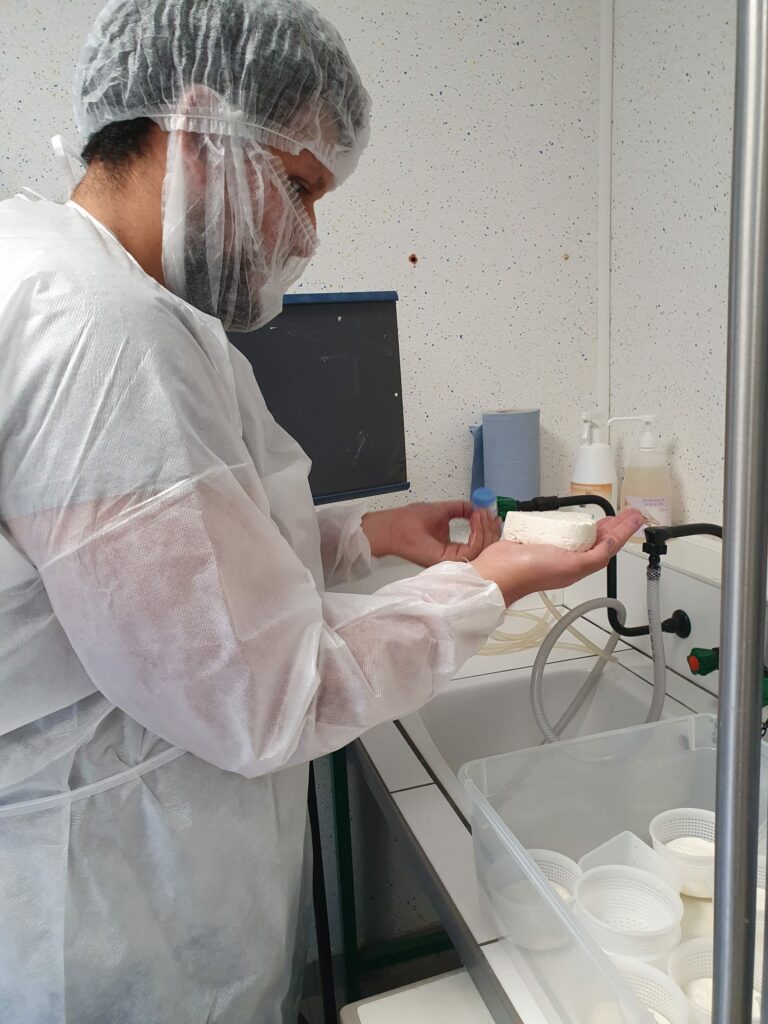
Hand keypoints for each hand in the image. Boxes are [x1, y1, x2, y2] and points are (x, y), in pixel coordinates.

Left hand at [361, 501, 499, 566]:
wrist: (394, 527)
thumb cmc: (410, 521)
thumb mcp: (443, 511)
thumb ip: (461, 509)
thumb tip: (478, 507)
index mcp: (455, 549)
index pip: (481, 544)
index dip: (490, 529)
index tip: (491, 515)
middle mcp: (455, 557)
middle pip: (486, 549)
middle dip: (492, 529)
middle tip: (490, 514)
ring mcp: (452, 560)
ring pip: (483, 550)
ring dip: (486, 529)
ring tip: (482, 514)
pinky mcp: (447, 559)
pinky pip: (473, 550)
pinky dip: (478, 533)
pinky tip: (475, 519)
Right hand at [471, 507, 645, 605]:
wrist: (501, 570)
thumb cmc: (533, 572)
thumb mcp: (573, 566)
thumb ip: (595, 557)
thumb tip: (614, 542)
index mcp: (581, 564)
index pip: (609, 545)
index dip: (624, 531)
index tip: (635, 517)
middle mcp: (570, 556)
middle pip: (599, 537)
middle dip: (615, 525)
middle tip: (628, 512)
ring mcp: (555, 547)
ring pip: (581, 533)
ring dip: (596, 523)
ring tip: (609, 513)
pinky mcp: (540, 538)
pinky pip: (559, 528)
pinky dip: (569, 521)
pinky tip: (572, 515)